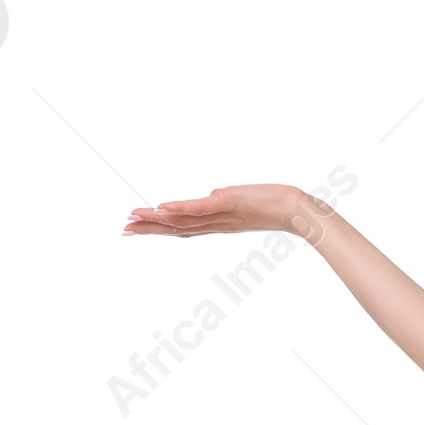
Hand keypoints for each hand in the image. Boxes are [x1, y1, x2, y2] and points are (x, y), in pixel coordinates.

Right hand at [123, 183, 329, 240]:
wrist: (299, 212)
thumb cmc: (277, 205)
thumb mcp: (246, 202)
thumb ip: (227, 200)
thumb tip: (213, 194)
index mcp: (218, 223)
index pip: (184, 228)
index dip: (159, 228)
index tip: (137, 228)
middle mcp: (217, 223)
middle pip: (177, 228)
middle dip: (150, 229)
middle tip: (124, 230)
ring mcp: (221, 214)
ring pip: (183, 220)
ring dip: (156, 220)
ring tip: (133, 219)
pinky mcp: (229, 203)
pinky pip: (200, 209)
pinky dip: (179, 209)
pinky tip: (160, 208)